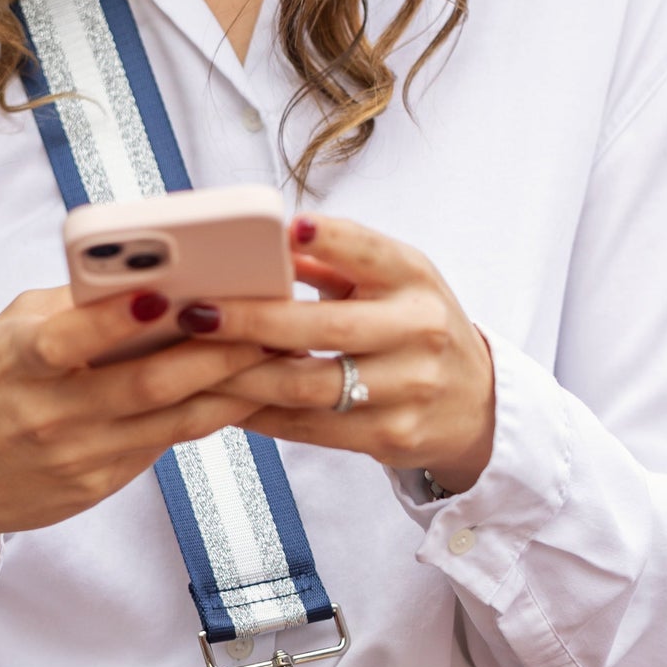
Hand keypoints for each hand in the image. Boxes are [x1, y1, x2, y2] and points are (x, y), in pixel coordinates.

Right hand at [0, 284, 264, 625]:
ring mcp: (78, 456)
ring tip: (279, 352)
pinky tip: (247, 388)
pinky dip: (210, 414)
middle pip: (146, 383)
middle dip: (215, 349)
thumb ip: (69, 307)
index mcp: (16, 363)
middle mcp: (49, 414)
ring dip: (233, 385)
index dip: (114, 318)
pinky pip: (167, 444)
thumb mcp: (5, 335)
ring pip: (174, 420)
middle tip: (269, 317)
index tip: (163, 293)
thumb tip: (149, 274)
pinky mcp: (99, 485)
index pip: (67, 339)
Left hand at [189, 216, 495, 489]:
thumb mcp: (392, 281)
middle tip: (196, 313)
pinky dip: (261, 414)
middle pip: (326, 327)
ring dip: (242, 376)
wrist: (474, 403)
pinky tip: (224, 400)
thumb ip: (334, 260)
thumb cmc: (412, 326)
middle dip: (253, 321)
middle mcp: (420, 329)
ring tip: (192, 363)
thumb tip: (265, 241)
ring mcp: (410, 388)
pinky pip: (310, 427)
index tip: (288, 231)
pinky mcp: (392, 435)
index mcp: (414, 278)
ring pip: (309, 385)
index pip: (371, 252)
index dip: (332, 240)